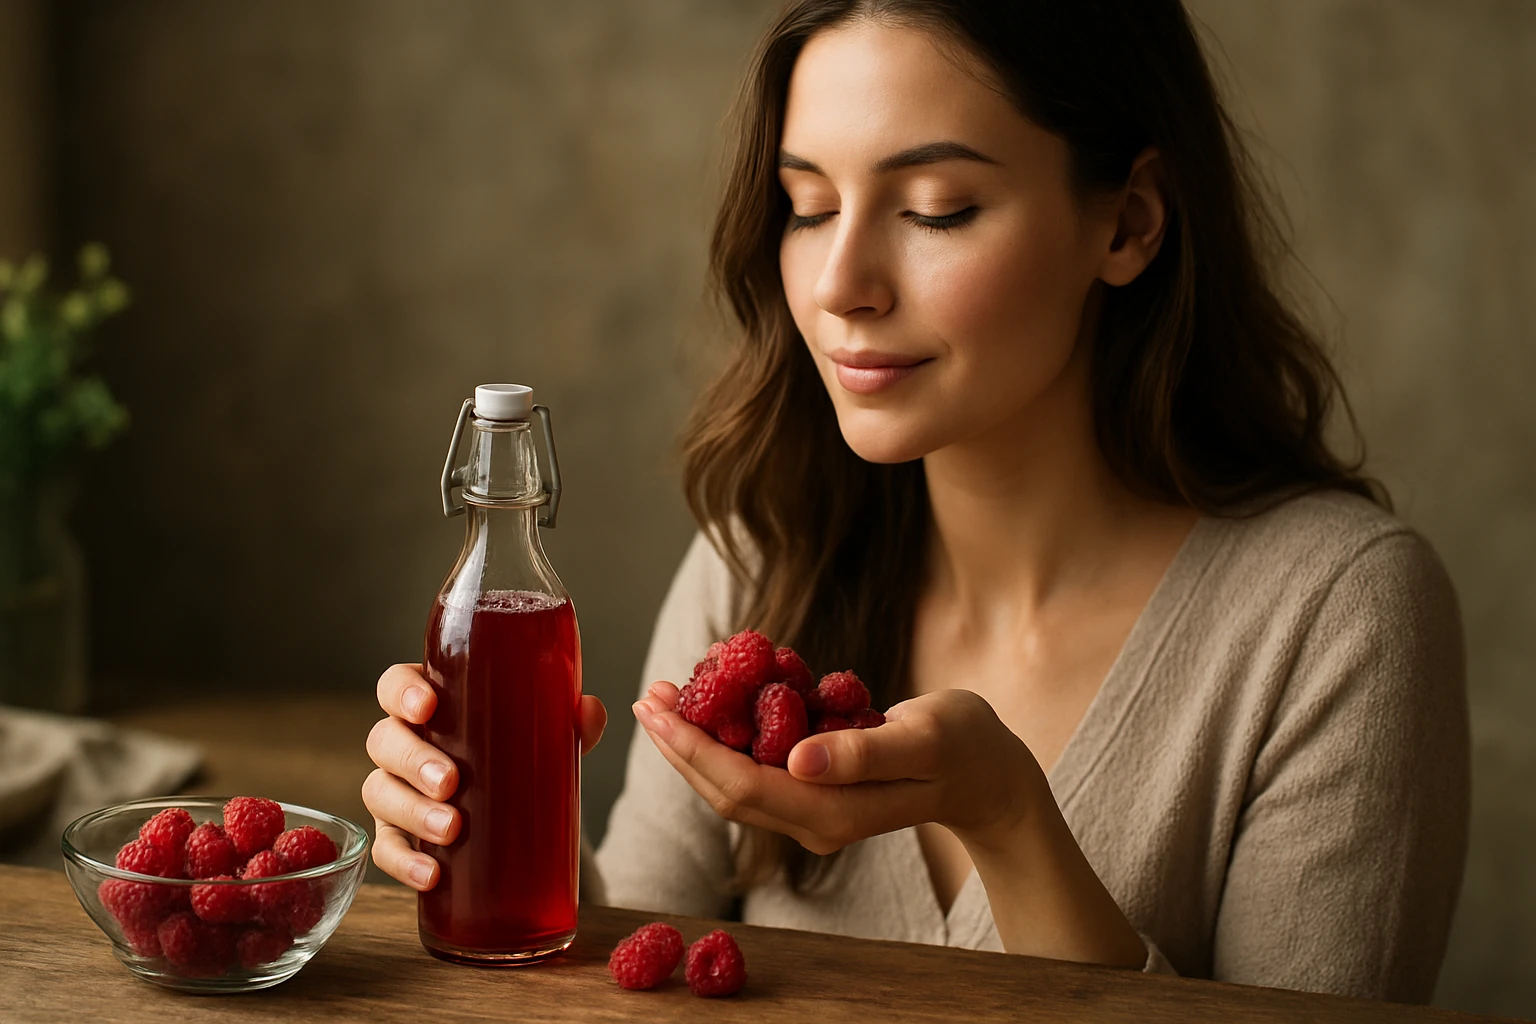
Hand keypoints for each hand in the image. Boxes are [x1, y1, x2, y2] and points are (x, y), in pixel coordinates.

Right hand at [363, 663, 607, 889]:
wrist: (515, 810)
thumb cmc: (515, 752)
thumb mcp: (541, 732)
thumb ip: (567, 720)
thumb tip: (590, 710)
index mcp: (429, 705)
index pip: (395, 685)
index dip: (401, 692)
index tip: (427, 706)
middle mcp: (402, 744)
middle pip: (384, 741)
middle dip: (413, 760)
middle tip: (451, 781)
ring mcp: (395, 791)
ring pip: (380, 793)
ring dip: (412, 811)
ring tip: (451, 829)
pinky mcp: (399, 836)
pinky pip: (387, 849)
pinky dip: (404, 863)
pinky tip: (431, 875)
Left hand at [631, 682, 1045, 855]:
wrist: (989, 774)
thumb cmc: (964, 747)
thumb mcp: (923, 739)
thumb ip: (862, 752)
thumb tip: (796, 760)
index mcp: (832, 813)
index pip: (742, 785)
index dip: (693, 748)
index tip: (658, 708)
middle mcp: (813, 821)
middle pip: (725, 789)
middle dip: (681, 744)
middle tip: (647, 695)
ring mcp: (814, 810)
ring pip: (736, 781)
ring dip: (697, 740)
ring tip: (668, 695)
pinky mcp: (817, 791)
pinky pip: (759, 767)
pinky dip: (731, 735)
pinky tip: (717, 698)